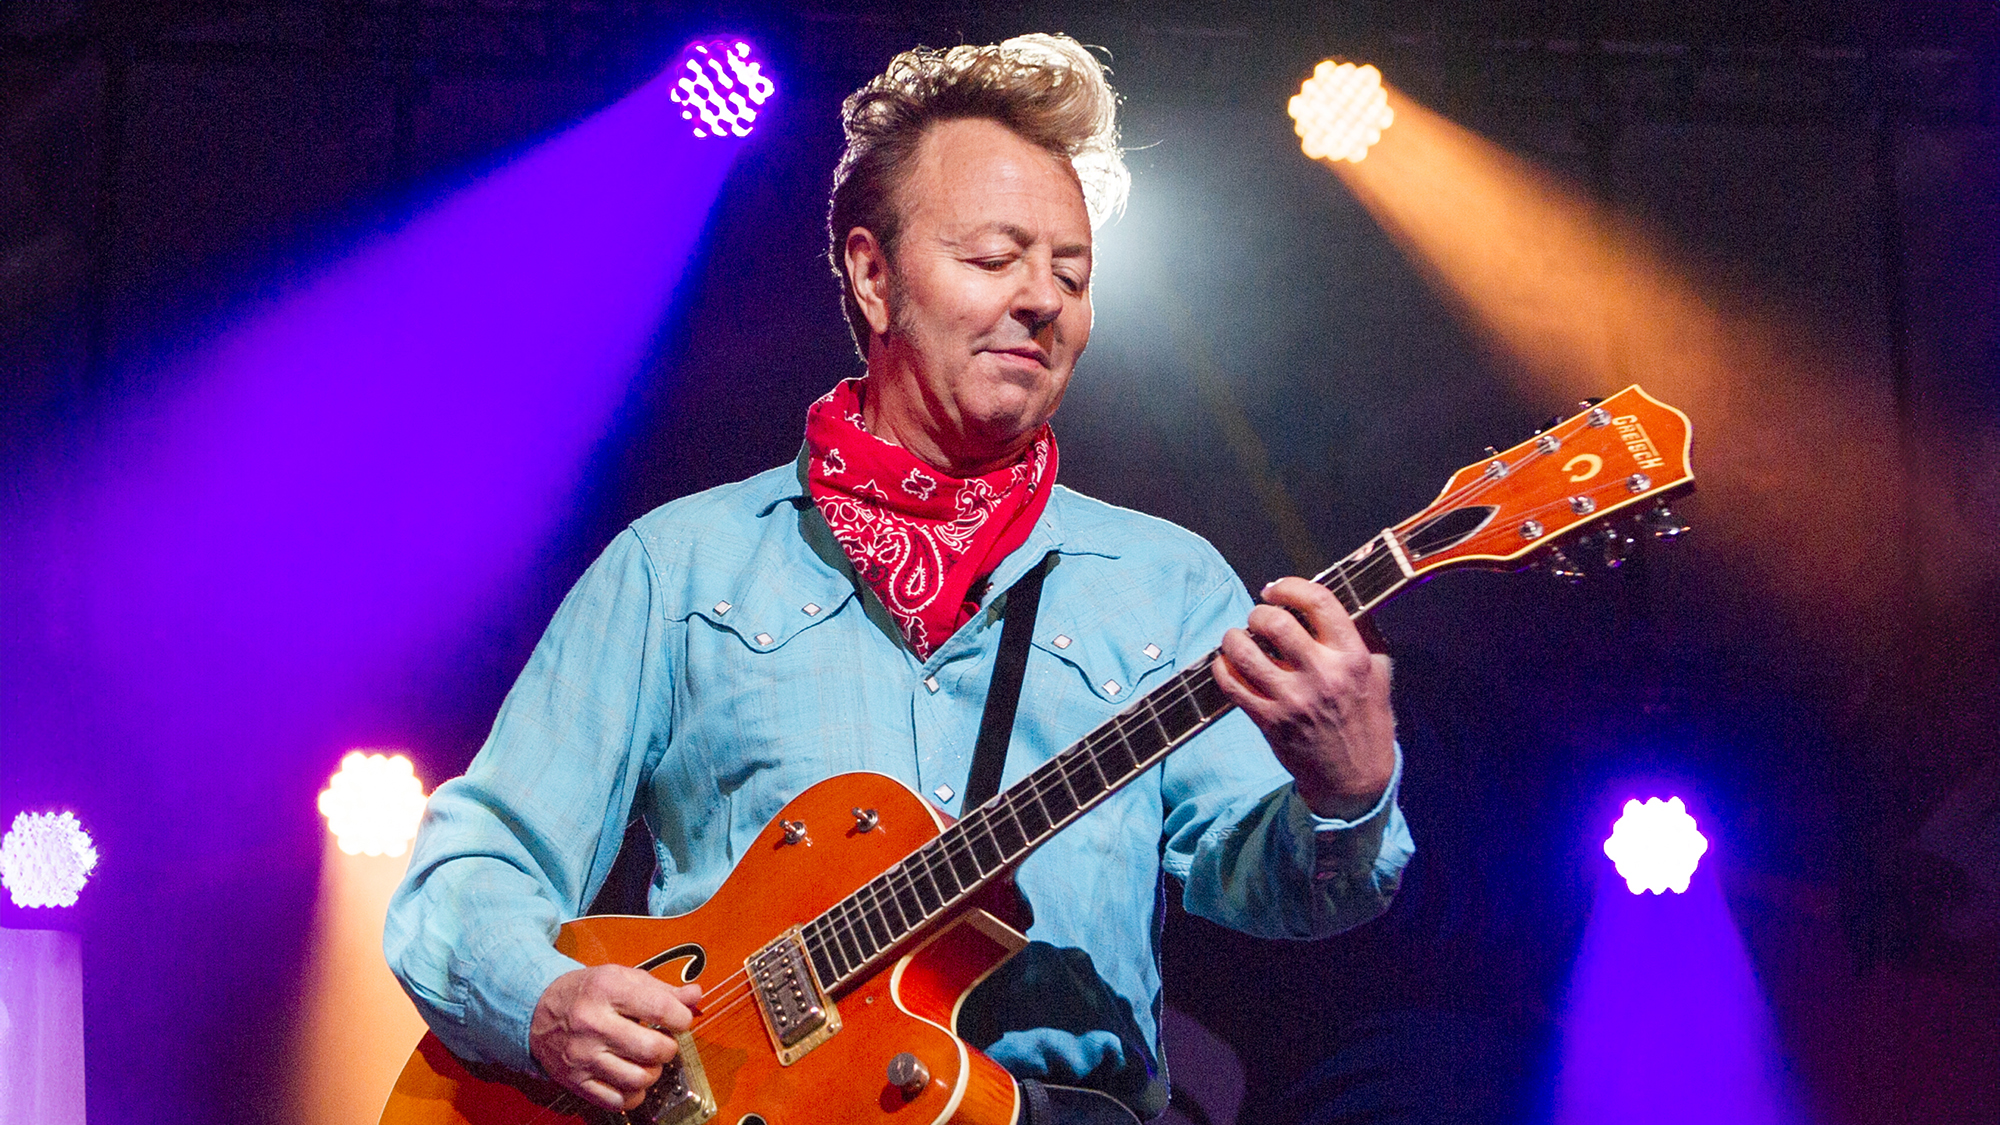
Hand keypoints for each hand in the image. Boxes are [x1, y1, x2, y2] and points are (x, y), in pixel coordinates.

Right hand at [530, 964, 701, 1111]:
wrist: (537, 1009)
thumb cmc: (587, 992)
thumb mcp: (623, 978)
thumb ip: (662, 989)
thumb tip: (695, 995)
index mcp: (608, 989)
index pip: (662, 1009)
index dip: (682, 1018)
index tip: (680, 1020)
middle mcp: (593, 1023)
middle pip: (653, 1049)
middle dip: (670, 1048)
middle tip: (664, 1043)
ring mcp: (582, 1055)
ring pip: (638, 1079)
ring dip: (654, 1073)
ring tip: (648, 1061)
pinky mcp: (575, 1080)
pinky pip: (617, 1100)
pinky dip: (634, 1094)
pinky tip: (632, 1078)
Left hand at [1212, 577, 1396, 820]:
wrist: (1356, 779)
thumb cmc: (1367, 721)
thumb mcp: (1378, 674)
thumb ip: (1359, 636)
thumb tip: (1328, 603)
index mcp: (1352, 658)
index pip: (1318, 602)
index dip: (1290, 587)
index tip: (1277, 590)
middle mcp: (1322, 675)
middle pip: (1274, 622)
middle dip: (1259, 612)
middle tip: (1259, 618)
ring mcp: (1293, 700)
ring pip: (1244, 650)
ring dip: (1234, 638)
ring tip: (1238, 639)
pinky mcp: (1270, 721)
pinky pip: (1231, 684)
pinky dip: (1223, 668)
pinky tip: (1228, 664)